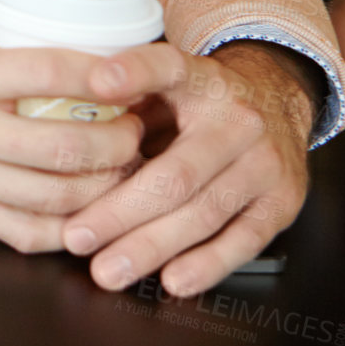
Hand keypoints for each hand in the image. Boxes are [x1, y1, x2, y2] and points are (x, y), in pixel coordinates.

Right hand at [0, 15, 145, 251]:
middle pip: (60, 147)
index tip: (135, 73)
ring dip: (104, 186)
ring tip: (125, 168)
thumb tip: (81, 20)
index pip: (45, 73)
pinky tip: (91, 210)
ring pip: (52, 197)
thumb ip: (11, 30)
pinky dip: (67, 228)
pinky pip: (24, 232)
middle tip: (138, 129)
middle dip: (117, 142)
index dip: (99, 75)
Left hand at [55, 41, 313, 296]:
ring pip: (204, 211)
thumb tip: (61, 137)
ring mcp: (264, 161)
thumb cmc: (199, 104)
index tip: (97, 82)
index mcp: (200, 78)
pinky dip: (207, 264)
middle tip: (77, 237)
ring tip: (109, 269)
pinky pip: (244, 239)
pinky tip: (173, 279)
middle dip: (121, 211)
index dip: (133, 73)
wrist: (279, 103)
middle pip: (176, 172)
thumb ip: (124, 104)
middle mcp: (237, 118)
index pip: (166, 66)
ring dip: (152, 246)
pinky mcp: (283, 201)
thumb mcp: (165, 85)